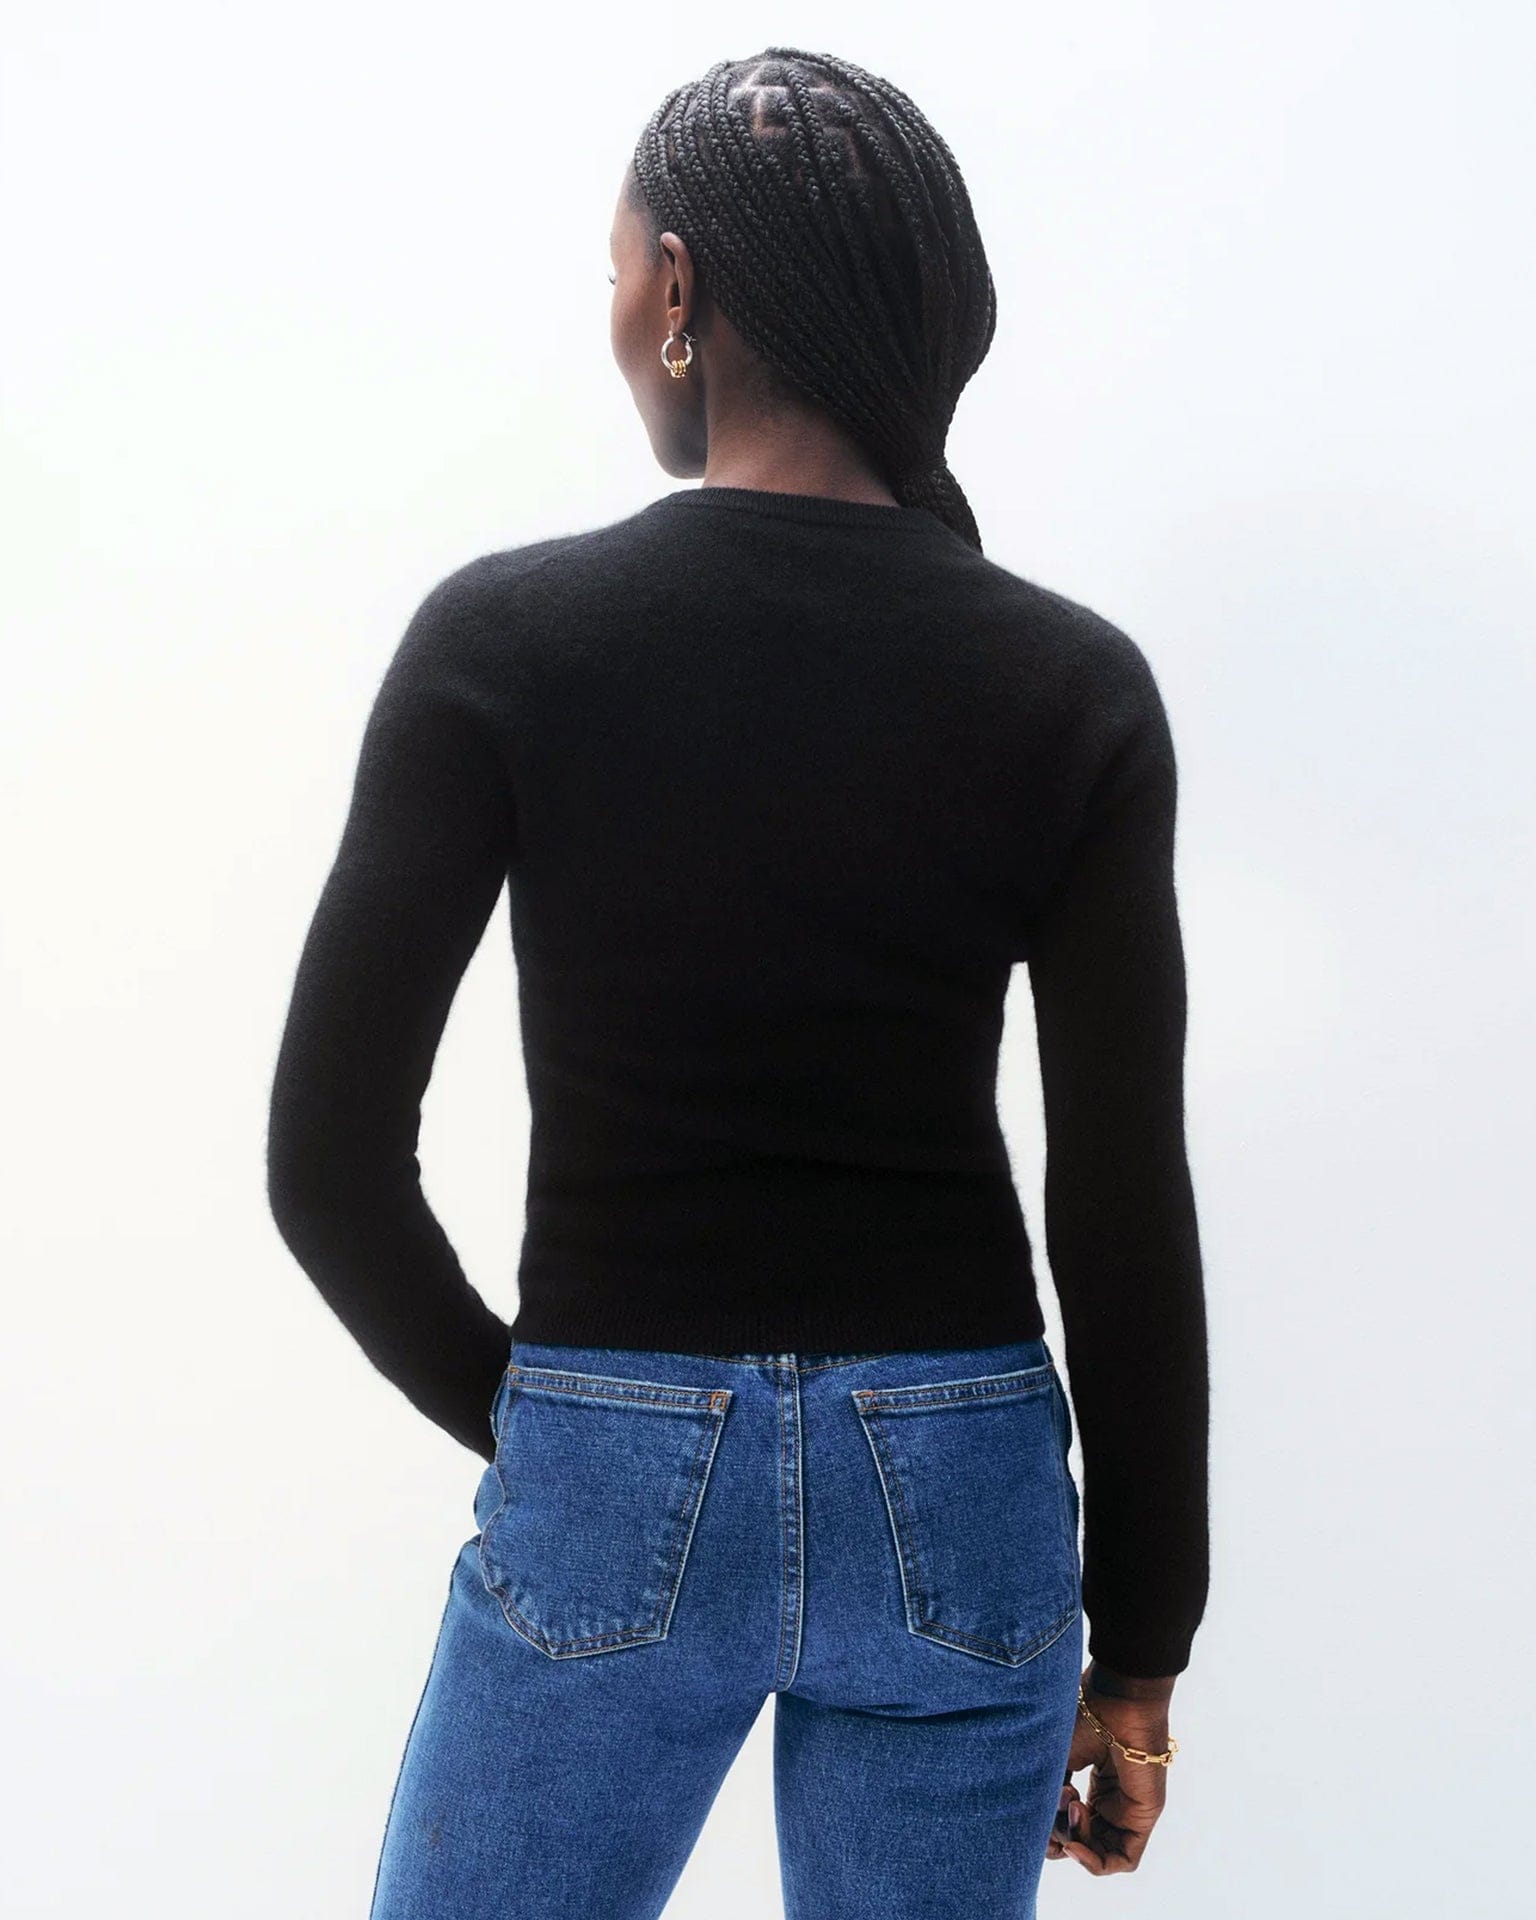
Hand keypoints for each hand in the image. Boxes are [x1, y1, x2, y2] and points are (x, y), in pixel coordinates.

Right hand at [1048, 1661, 1176, 1874]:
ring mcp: (1128, 1810)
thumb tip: (1033, 1828)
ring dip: (1075, 1842)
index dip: (1050, 1827)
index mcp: (1094, 1783)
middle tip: (1059, 1799)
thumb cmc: (1087, 1716)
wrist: (1120, 1699)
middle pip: (1082, 1841)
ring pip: (1099, 1853)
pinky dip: (1095, 1863)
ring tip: (1070, 1807)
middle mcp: (1111, 1800)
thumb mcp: (1057, 1760)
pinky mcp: (1143, 1817)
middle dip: (1061, 1832)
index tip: (1038, 1805)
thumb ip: (1047, 1796)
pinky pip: (1123, 1860)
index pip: (1071, 1822)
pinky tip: (1074, 1844)